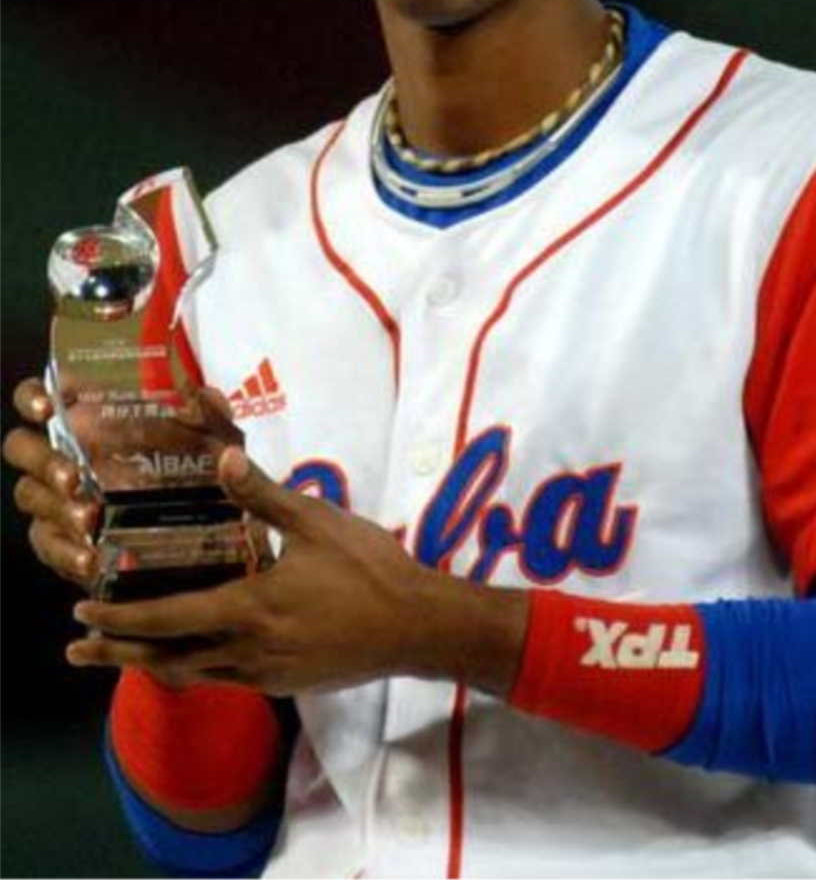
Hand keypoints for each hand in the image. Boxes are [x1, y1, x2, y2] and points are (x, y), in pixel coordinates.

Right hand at [4, 379, 243, 590]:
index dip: (33, 396)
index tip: (46, 406)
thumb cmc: (184, 478)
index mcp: (86, 422)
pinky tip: (88, 557)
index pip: (42, 397)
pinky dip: (65, 551)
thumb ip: (206, 419)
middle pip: (22, 446)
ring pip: (29, 494)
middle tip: (72, 475)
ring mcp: (55, 499)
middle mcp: (62, 455)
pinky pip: (45, 543)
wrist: (187, 541)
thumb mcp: (202, 446)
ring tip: (87, 517)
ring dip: (54, 505)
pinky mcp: (58, 540)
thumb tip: (210, 397)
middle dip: (41, 458)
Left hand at [69, 447, 528, 696]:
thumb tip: (223, 453)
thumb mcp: (316, 522)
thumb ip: (264, 493)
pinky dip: (195, 669)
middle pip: (167, 661)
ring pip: (194, 676)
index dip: (120, 620)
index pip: (167, 619)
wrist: (417, 626)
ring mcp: (266, 673)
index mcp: (248, 610)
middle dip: (117, 655)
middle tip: (77, 650)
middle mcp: (247, 651)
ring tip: (125, 657)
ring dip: (154, 665)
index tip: (82, 615)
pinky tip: (197, 656)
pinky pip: (226, 679)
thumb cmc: (368, 569)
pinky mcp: (286, 682)